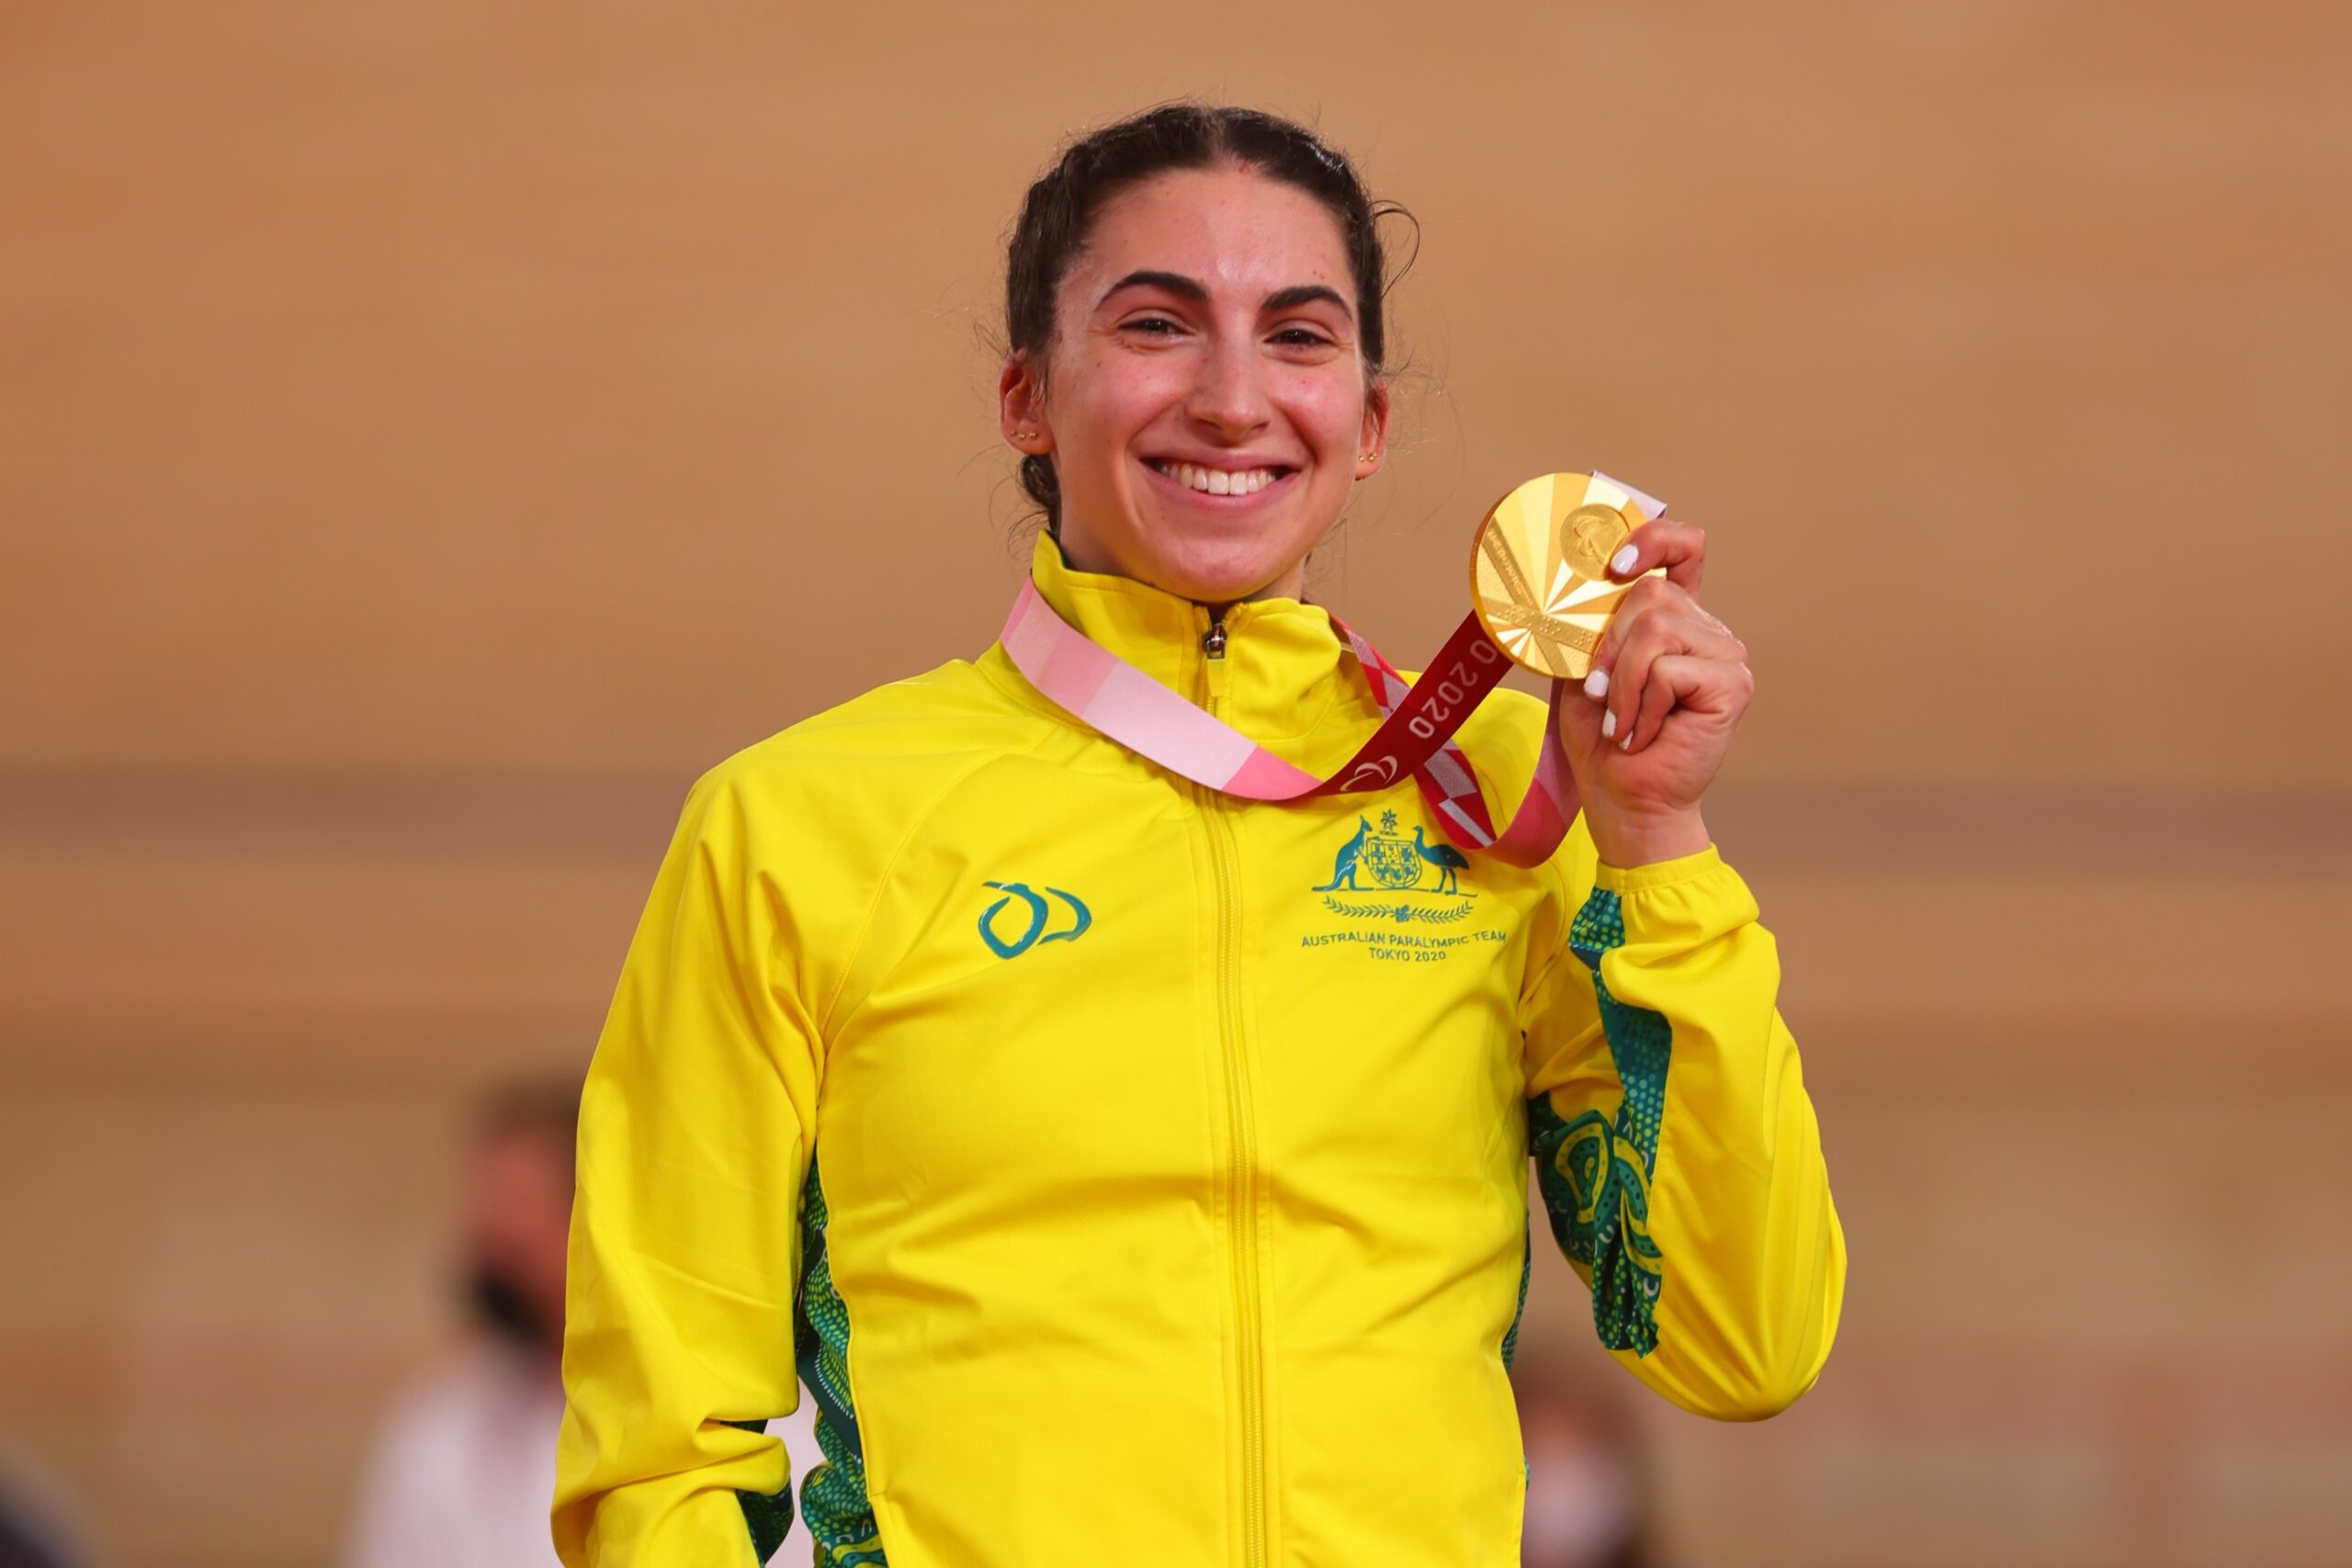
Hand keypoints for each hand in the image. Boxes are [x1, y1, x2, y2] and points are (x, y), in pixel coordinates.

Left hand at [1554, 518, 1751, 867]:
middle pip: (1651, 593)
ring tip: (1622, 721)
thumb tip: (1565, 586)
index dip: (1652, 538)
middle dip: (1609, 647)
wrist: (1625, 801)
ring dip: (1621, 683)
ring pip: (1656, 629)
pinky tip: (1643, 732)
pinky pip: (1668, 668)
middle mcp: (1706, 629)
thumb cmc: (1602, 739)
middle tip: (1602, 695)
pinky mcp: (1732, 683)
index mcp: (1675, 619)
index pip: (1683, 549)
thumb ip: (1586, 625)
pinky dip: (1640, 703)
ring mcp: (1726, 654)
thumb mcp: (1581, 669)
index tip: (1613, 565)